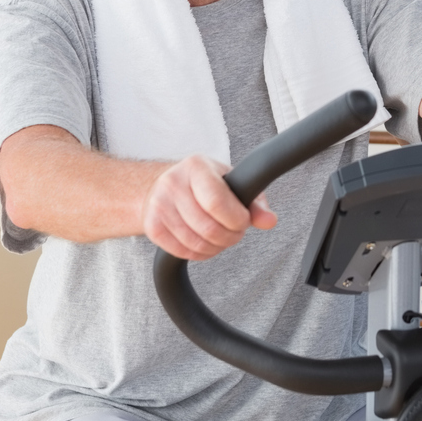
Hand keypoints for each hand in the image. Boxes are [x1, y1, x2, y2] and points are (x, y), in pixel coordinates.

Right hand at [142, 155, 276, 259]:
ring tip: (221, 238)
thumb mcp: (232, 182)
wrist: (163, 185)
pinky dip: (199, 254)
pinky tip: (205, 244)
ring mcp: (158, 205)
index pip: (217, 202)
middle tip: (235, 233)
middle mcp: (172, 183)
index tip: (243, 221)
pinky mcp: (151, 226)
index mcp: (196, 166)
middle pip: (208, 227)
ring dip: (216, 248)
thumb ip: (255, 201)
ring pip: (195, 243)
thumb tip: (270, 221)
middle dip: (230, 237)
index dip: (237, 220)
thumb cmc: (204, 183)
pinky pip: (181, 252)